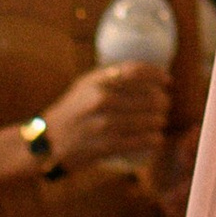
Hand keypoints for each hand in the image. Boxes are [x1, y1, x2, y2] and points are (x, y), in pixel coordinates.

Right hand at [38, 61, 169, 177]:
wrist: (47, 141)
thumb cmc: (71, 111)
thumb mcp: (84, 85)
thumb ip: (110, 77)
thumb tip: (144, 74)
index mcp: (96, 81)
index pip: (136, 71)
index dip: (156, 75)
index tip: (167, 80)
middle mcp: (101, 100)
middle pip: (147, 97)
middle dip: (162, 101)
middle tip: (165, 104)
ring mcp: (104, 124)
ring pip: (146, 120)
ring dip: (159, 121)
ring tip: (161, 121)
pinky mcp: (105, 145)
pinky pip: (139, 141)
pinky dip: (152, 139)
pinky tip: (157, 138)